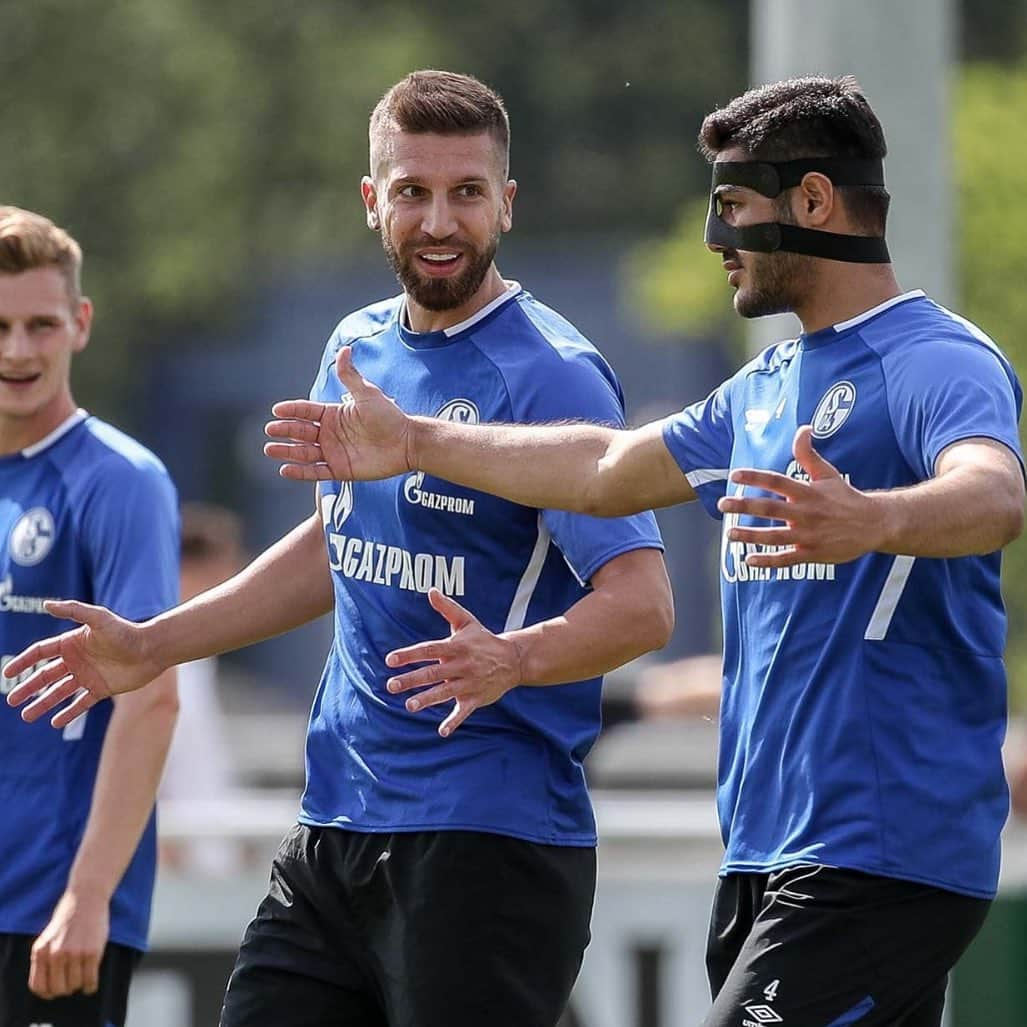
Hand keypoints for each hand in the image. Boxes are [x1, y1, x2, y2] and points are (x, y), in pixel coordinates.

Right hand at [4, 601, 161, 727]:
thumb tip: (47, 604)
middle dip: (27, 688)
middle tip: (11, 701)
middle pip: (45, 675)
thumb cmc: (126, 631)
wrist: (152, 649)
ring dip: (43, 704)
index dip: (23, 662)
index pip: (41, 653)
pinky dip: (68, 713)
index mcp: (72, 642)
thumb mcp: (98, 618)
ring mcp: (88, 675)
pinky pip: (80, 704)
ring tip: (26, 716)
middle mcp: (77, 660)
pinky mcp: (101, 689)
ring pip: (59, 692)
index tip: (7, 673)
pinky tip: (54, 722)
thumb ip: (73, 611)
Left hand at [29, 889, 108, 998]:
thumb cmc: (68, 918)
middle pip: (58, 989)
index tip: (55, 990)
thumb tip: (50, 988)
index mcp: (41, 951)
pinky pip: (90, 980)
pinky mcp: (93, 952)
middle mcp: (55, 954)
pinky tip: (91, 983)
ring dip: (79, 985)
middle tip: (72, 982)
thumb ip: (45, 959)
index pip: (39, 987)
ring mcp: (75, 953)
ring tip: (82, 977)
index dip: (48, 992)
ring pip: (75, 985)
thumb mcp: (48, 938)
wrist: (87, 898)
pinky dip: (90, 986)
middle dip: (66, 989)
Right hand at [265, 347, 414, 481]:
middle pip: (301, 432)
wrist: (407, 442)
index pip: (306, 411)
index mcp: (334, 414)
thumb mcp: (367, 394)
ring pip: (304, 453)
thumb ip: (351, 376)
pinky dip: (300, 472)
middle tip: (269, 429)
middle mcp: (331, 434)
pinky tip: (286, 470)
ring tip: (270, 450)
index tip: (276, 410)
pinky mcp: (340, 470)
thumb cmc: (390, 417)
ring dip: (287, 452)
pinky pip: (316, 473)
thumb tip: (344, 349)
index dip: (291, 411)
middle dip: (284, 430)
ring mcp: (334, 452)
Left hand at [385, 588, 522, 736]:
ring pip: (445, 692)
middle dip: (412, 679)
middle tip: (391, 685)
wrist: (514, 660)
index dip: (410, 654)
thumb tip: (431, 590)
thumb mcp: (467, 622)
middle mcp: (461, 665)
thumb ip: (447, 608)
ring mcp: (469, 683)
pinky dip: (454, 721)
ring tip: (409, 706)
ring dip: (427, 699)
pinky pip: (463, 711)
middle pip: (433, 673)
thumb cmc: (484, 640)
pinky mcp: (475, 698)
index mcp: (456, 647)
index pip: (429, 650)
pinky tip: (442, 731)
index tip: (390, 659)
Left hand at [717, 425, 882, 567]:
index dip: (754, 477)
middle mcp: (805, 513)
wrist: (875, 524)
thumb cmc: (846, 497)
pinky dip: (768, 561)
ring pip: (774, 536)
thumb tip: (803, 428)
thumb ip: (808, 454)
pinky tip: (749, 560)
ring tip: (730, 533)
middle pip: (769, 508)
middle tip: (722, 504)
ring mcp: (808, 534)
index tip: (734, 475)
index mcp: (807, 492)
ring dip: (750, 535)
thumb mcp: (828, 473)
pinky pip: (786, 558)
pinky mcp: (813, 553)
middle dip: (744, 505)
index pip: (776, 481)